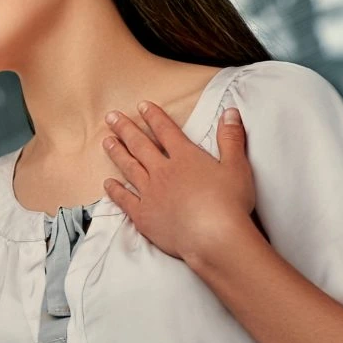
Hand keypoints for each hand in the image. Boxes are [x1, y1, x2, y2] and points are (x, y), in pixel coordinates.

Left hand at [103, 103, 257, 264]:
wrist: (213, 237)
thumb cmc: (229, 203)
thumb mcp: (236, 166)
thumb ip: (231, 138)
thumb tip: (229, 112)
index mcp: (185, 158)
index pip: (166, 131)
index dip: (153, 117)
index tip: (141, 105)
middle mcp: (163, 172)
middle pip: (140, 145)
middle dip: (125, 129)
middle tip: (110, 117)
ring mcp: (150, 193)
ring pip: (129, 168)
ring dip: (117, 153)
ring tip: (106, 141)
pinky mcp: (143, 215)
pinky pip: (124, 200)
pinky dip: (114, 191)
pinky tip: (107, 183)